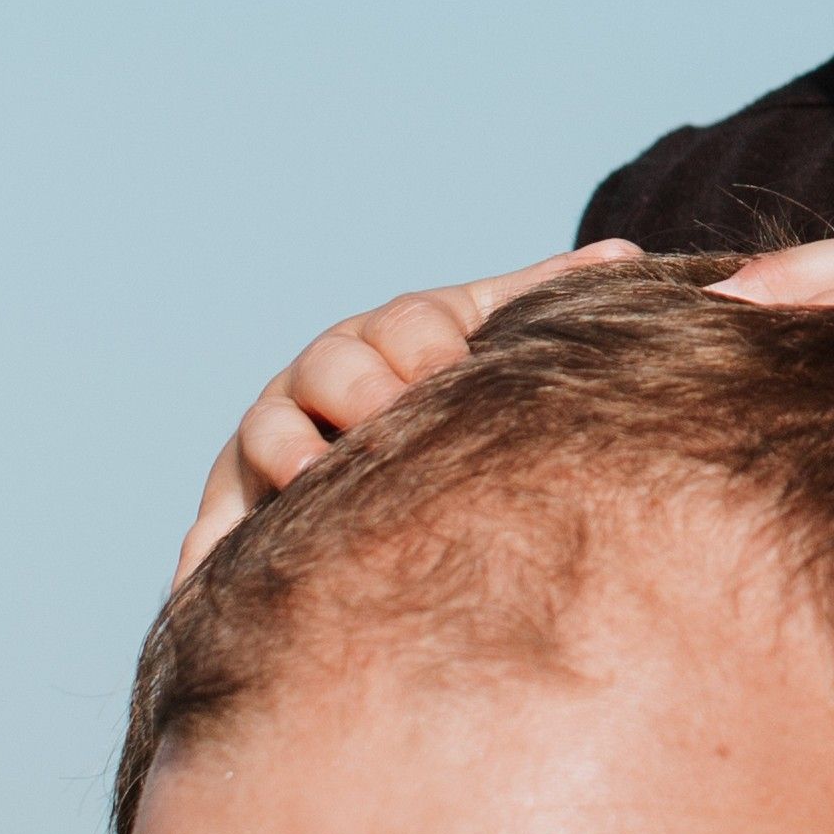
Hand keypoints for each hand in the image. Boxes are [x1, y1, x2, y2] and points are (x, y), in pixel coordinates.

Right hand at [172, 242, 642, 583]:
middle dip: (361, 393)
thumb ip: (545, 298)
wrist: (379, 432)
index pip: (406, 324)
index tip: (453, 372)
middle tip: (389, 424)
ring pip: (270, 436)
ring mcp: (272, 435)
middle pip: (331, 368)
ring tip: (310, 483)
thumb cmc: (454, 383)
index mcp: (393, 334)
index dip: (429, 346)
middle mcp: (322, 375)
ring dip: (288, 458)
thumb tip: (627, 254)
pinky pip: (214, 528)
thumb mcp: (493, 334)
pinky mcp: (234, 502)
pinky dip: (208, 553)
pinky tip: (206, 579)